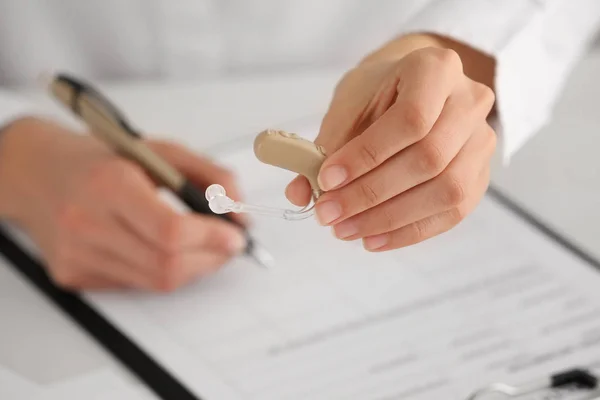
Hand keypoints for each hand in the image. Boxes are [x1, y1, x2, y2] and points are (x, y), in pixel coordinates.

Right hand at [0, 118, 245, 290]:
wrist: (39, 172)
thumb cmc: (103, 159)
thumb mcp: (161, 151)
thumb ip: (210, 176)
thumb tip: (241, 211)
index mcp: (108, 184)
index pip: (170, 231)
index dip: (212, 238)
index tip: (235, 235)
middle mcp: (87, 223)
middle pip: (167, 266)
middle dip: (211, 259)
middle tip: (228, 245)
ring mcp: (76, 254)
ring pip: (155, 282)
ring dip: (193, 268)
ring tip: (203, 246)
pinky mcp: (72, 275)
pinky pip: (135, 285)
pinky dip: (162, 271)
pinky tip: (163, 250)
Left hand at [287, 35, 495, 250]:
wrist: (411, 90)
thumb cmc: (377, 94)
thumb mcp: (347, 107)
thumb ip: (324, 148)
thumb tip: (300, 194)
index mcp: (436, 69)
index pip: (410, 120)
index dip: (367, 156)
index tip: (326, 180)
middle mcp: (470, 102)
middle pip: (430, 159)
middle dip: (372, 194)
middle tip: (329, 214)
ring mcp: (482, 140)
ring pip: (446, 191)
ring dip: (389, 219)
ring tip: (346, 230)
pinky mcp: (480, 175)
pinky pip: (452, 213)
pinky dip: (409, 232)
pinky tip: (373, 239)